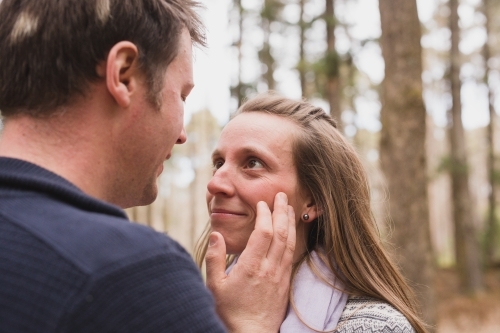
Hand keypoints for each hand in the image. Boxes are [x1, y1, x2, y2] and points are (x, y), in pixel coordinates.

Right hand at [205, 192, 295, 332]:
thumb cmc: (230, 311)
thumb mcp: (214, 286)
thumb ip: (214, 259)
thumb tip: (216, 234)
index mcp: (251, 267)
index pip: (263, 233)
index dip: (265, 215)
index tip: (262, 203)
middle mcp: (269, 268)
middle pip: (280, 233)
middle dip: (282, 211)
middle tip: (282, 195)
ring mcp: (280, 275)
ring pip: (289, 242)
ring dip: (290, 222)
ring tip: (289, 207)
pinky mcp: (285, 282)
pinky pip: (291, 254)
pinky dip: (293, 238)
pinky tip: (292, 231)